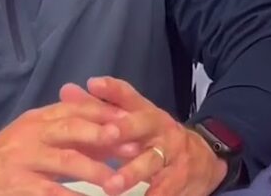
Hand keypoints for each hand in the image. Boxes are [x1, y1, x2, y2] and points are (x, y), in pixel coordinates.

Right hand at [0, 100, 126, 195]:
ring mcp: (21, 161)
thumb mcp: (35, 137)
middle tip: (130, 147)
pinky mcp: (16, 187)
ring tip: (116, 183)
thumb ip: (70, 134)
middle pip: (71, 129)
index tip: (130, 121)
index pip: (75, 109)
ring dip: (95, 172)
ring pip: (65, 162)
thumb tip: (114, 134)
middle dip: (103, 136)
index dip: (104, 114)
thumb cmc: (9, 158)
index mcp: (37, 120)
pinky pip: (49, 193)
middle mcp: (30, 135)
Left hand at [61, 76, 227, 195]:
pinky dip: (155, 195)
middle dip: (126, 128)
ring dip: (132, 173)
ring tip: (111, 186)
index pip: (130, 96)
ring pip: (152, 162)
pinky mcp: (180, 179)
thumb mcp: (134, 121)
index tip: (94, 84)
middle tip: (106, 135)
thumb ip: (101, 107)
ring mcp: (173, 155)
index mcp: (147, 114)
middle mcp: (161, 130)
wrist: (204, 159)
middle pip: (144, 125)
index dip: (113, 90)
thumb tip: (66, 90)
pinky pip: (166, 189)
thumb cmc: (156, 139)